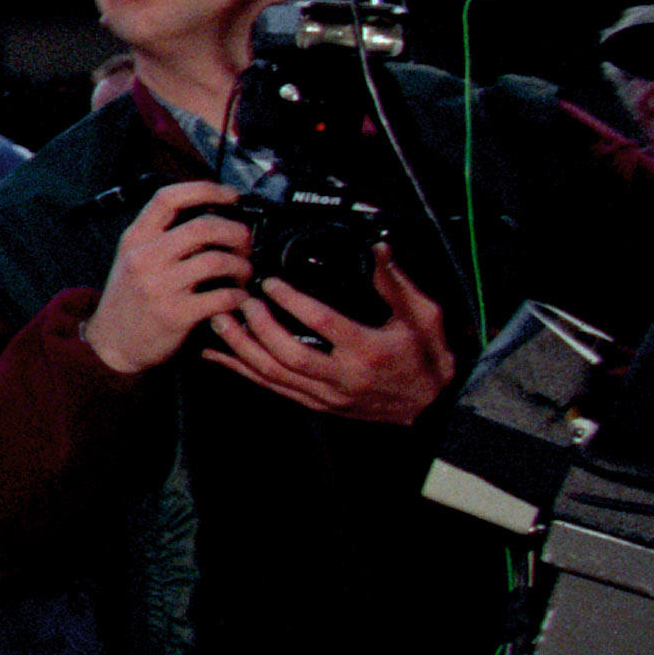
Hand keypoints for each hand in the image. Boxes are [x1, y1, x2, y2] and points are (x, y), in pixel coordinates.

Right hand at [80, 182, 249, 375]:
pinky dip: (240, 296)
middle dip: (236, 232)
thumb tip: (211, 217)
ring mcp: (160, 286)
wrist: (110, 343)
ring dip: (242, 265)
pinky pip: (223, 296)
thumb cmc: (129, 299)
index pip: (169, 198)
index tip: (230, 196)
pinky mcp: (176, 314)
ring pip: (218, 260)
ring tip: (243, 273)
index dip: (206, 190)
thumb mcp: (132, 258)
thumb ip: (162, 236)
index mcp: (135, 238)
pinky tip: (238, 298)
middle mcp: (145, 258)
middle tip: (245, 242)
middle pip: (203, 227)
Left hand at [202, 245, 454, 424]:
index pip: (322, 324)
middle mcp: (345, 377)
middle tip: (240, 300)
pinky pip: (274, 388)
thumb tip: (377, 248)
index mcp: (368, 350)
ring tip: (220, 321)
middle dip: (258, 328)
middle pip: (288, 355)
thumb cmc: (428, 358)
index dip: (292, 301)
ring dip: (242, 349)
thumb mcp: (423, 315)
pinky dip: (244, 371)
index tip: (271, 282)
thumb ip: (394, 283)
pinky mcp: (318, 404)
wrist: (434, 406)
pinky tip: (221, 356)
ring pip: (274, 375)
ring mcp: (328, 395)